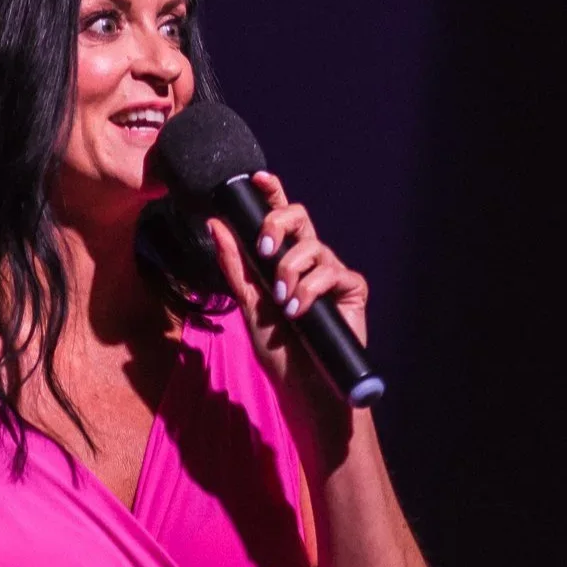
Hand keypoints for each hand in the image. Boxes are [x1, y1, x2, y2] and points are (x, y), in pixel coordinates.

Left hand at [207, 171, 370, 418]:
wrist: (306, 389)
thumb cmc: (279, 352)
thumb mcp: (248, 306)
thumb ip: (235, 265)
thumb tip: (215, 224)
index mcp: (282, 262)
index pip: (278, 220)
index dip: (271, 193)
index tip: (256, 177)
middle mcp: (308, 262)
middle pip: (300, 217)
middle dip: (279, 224)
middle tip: (265, 248)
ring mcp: (331, 274)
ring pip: (312, 246)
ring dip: (291, 271)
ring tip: (284, 304)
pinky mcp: (351, 289)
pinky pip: (331, 272)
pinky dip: (311, 290)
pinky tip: (300, 313)